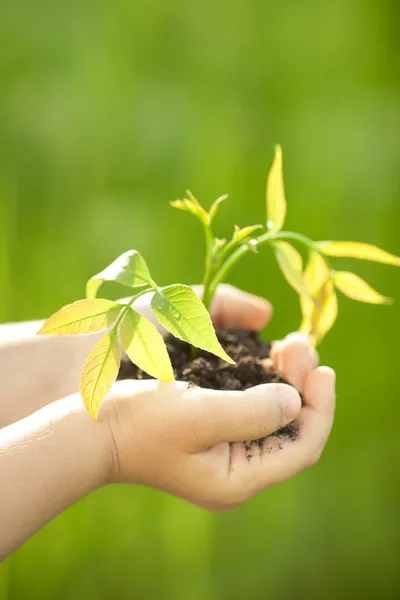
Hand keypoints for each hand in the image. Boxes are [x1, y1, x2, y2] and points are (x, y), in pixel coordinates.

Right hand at [101, 286, 335, 510]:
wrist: (94, 428)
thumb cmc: (139, 421)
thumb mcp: (196, 414)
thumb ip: (252, 411)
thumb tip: (296, 401)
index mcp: (237, 478)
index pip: (303, 447)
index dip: (320, 407)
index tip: (321, 366)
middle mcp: (238, 472)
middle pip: (293, 429)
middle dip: (303, 385)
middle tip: (300, 344)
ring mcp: (227, 454)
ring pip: (277, 417)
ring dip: (288, 380)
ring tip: (289, 346)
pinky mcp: (215, 435)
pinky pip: (256, 409)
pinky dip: (266, 382)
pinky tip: (266, 358)